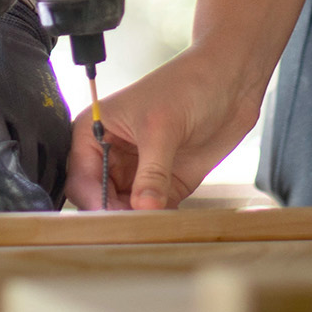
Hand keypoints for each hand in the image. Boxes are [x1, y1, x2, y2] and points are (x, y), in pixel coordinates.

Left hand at [0, 0, 69, 209]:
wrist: (1, 23)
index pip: (1, 150)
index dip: (13, 185)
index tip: (21, 213)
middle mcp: (23, 106)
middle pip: (30, 168)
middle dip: (22, 206)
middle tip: (7, 233)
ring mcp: (47, 111)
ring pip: (52, 167)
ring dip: (40, 198)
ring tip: (22, 225)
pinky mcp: (61, 116)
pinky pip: (64, 158)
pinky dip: (55, 184)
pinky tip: (39, 203)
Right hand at [65, 47, 262, 210]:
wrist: (231, 82)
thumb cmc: (188, 84)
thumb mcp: (163, 127)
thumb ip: (152, 172)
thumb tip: (144, 208)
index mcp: (94, 130)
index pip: (80, 177)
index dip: (94, 200)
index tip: (113, 219)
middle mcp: (111, 154)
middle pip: (99, 199)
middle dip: (114, 215)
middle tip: (134, 229)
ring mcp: (138, 170)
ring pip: (124, 209)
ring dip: (136, 222)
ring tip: (151, 230)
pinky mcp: (164, 183)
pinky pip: (152, 211)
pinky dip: (158, 221)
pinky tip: (166, 226)